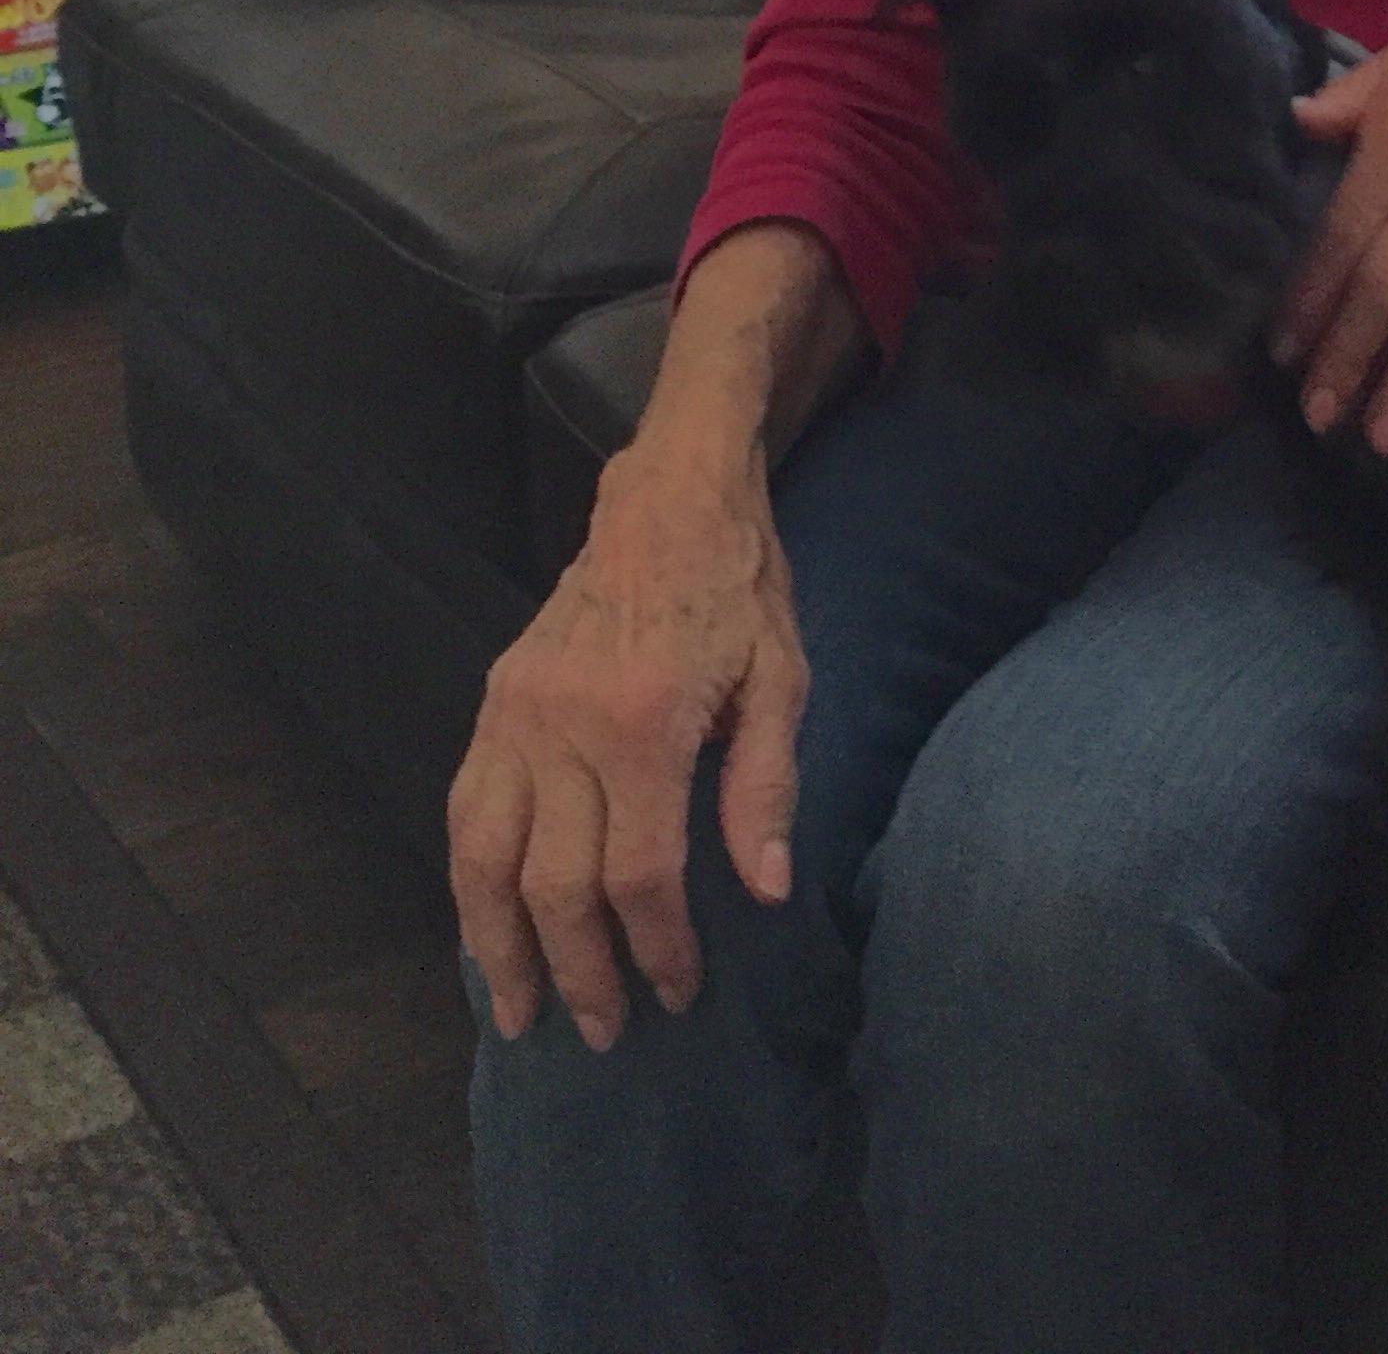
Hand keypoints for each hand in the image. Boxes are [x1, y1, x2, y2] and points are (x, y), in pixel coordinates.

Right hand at [447, 445, 807, 1053]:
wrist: (669, 499)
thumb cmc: (739, 590)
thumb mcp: (781, 680)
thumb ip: (765, 788)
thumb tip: (764, 892)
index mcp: (644, 726)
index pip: (639, 875)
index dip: (659, 947)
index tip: (679, 991)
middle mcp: (565, 726)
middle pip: (555, 885)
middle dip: (579, 970)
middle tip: (604, 1031)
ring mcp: (517, 714)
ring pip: (483, 859)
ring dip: (498, 946)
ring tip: (518, 1011)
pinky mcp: (494, 700)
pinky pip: (464, 809)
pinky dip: (469, 879)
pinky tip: (484, 926)